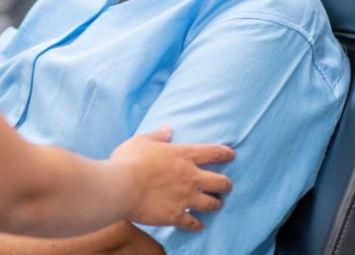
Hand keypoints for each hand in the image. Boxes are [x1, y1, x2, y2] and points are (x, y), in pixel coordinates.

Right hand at [110, 126, 234, 230]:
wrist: (121, 187)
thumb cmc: (129, 160)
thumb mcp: (142, 141)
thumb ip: (157, 136)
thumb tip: (168, 129)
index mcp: (183, 155)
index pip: (212, 152)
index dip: (225, 153)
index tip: (232, 154)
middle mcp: (190, 177)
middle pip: (220, 181)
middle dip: (226, 184)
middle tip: (227, 186)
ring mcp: (185, 198)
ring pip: (211, 204)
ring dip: (216, 204)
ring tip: (217, 204)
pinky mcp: (176, 215)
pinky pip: (192, 222)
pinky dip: (197, 224)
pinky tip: (199, 225)